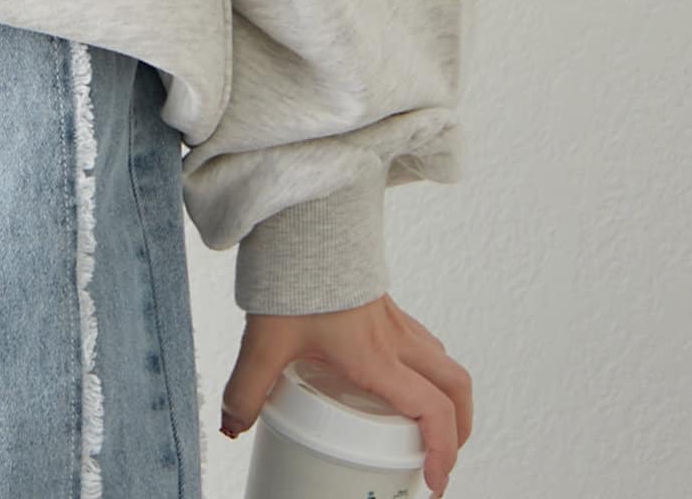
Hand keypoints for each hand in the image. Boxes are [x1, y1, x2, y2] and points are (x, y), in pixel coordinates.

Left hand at [219, 291, 472, 495]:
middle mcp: (395, 340)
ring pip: (443, 360)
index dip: (444, 453)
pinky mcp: (384, 304)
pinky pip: (423, 340)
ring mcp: (393, 319)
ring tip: (424, 423)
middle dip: (461, 428)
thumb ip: (247, 388)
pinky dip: (426, 367)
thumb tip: (230, 427)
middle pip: (456, 386)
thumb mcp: (265, 339)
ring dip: (446, 395)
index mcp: (376, 359)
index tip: (434, 482)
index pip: (433, 411)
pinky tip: (394, 375)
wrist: (303, 219)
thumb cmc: (292, 275)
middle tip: (441, 457)